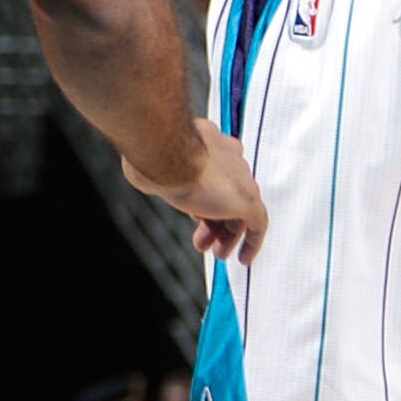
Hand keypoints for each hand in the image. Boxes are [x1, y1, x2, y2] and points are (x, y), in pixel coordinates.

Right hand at [124, 119, 267, 263]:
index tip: (197, 215)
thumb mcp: (155, 158)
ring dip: (227, 233)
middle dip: (216, 219)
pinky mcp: (248, 199)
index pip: (216, 174)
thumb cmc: (158, 153)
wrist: (169, 154)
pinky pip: (258, 224)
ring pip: (240, 210)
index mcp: (213, 142)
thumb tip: (141, 171)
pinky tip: (244, 258)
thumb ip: (158, 165)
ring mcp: (240, 178)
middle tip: (206, 239)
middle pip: (228, 194)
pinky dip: (252, 242)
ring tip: (217, 252)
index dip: (206, 198)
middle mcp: (230, 157)